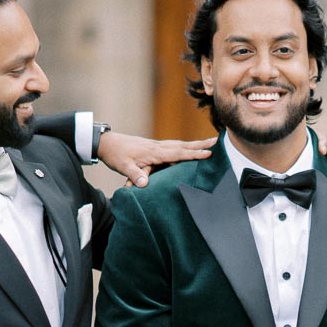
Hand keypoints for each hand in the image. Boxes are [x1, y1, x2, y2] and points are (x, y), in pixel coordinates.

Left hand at [96, 132, 215, 186]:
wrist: (107, 143)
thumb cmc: (116, 155)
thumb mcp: (123, 166)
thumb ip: (134, 174)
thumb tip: (143, 185)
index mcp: (154, 152)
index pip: (178, 153)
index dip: (194, 154)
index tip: (209, 153)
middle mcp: (158, 147)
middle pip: (183, 145)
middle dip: (201, 144)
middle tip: (218, 141)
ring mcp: (157, 147)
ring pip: (180, 145)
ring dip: (195, 144)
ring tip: (210, 143)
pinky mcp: (154, 149)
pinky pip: (174, 148)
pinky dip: (185, 147)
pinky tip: (189, 149)